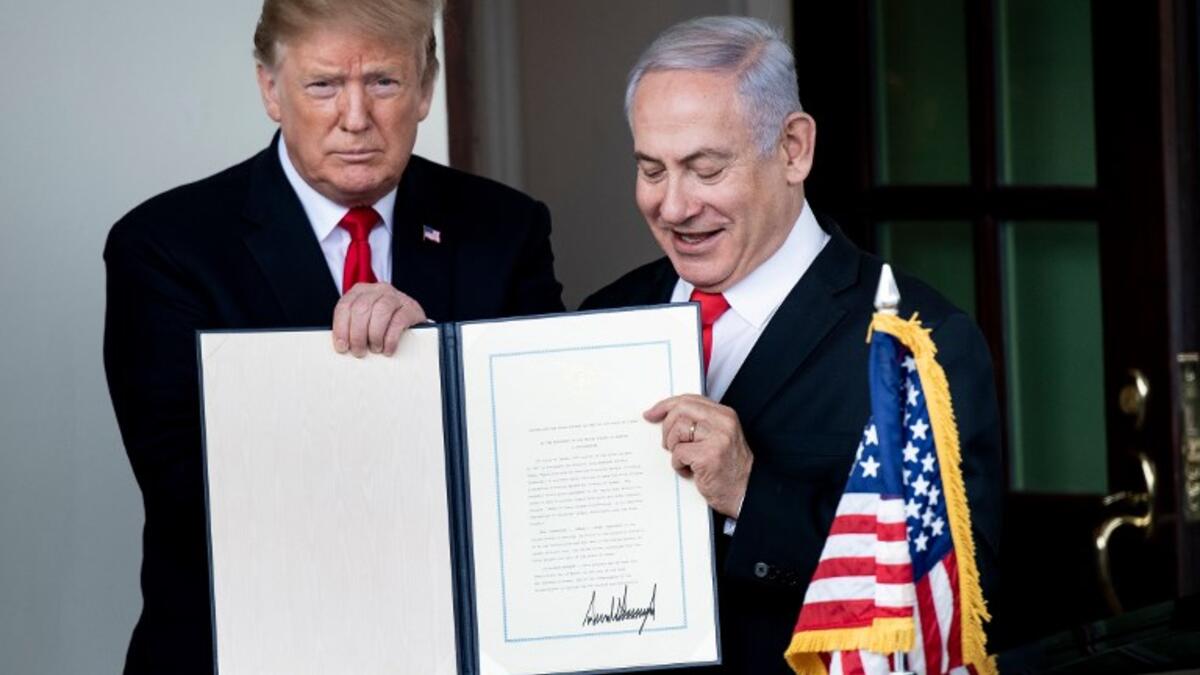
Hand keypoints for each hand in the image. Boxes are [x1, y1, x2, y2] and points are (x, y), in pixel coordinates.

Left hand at [331, 282, 426, 356]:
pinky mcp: (411, 308)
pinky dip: (390, 339)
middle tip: (359, 352)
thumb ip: (352, 327)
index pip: (345, 306)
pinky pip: (398, 321)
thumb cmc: (384, 325)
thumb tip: (342, 346)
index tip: (342, 346)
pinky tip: (388, 349)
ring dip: (374, 335)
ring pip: (380, 312)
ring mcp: (396, 296)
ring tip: (375, 349)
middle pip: (361, 309)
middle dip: (357, 334)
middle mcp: (378, 290)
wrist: (412, 324)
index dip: (341, 328)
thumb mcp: (365, 321)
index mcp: (361, 291)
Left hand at [644, 394, 752, 516]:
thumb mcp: (717, 437)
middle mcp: (723, 423)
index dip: (666, 405)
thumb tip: (665, 415)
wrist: (744, 493)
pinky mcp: (708, 456)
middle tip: (669, 444)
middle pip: (680, 410)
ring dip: (673, 447)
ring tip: (685, 459)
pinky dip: (678, 464)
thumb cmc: (728, 468)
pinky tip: (690, 471)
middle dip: (667, 428)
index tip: (652, 413)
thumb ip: (698, 423)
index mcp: (724, 415)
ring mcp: (717, 438)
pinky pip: (678, 452)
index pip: (689, 399)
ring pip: (677, 429)